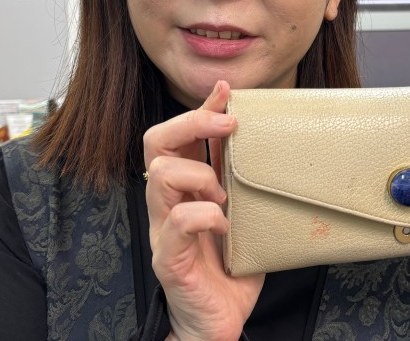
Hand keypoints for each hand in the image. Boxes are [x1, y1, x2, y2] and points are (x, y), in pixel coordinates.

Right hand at [144, 80, 263, 340]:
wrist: (220, 319)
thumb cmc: (231, 263)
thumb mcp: (240, 209)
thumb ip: (238, 177)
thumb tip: (253, 138)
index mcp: (184, 188)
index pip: (177, 136)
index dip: (199, 110)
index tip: (225, 92)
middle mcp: (167, 202)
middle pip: (156, 143)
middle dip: (192, 124)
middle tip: (227, 127)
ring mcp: (164, 229)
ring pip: (161, 175)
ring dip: (200, 174)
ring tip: (224, 194)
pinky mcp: (170, 258)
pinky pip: (178, 221)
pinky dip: (205, 215)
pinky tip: (224, 226)